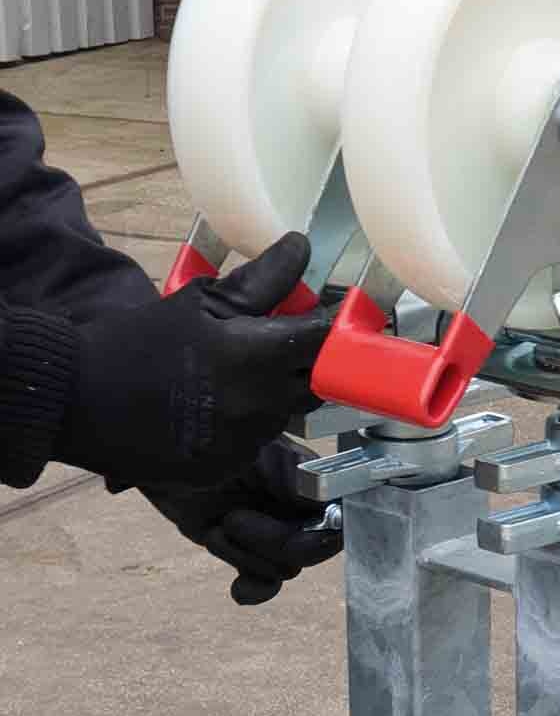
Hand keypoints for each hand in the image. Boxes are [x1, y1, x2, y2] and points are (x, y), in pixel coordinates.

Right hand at [57, 234, 329, 487]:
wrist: (76, 398)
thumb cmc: (139, 341)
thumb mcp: (200, 301)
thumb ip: (261, 282)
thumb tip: (301, 248)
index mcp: (258, 358)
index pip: (322, 341)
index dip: (328, 326)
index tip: (322, 317)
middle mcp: (261, 406)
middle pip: (313, 383)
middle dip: (303, 362)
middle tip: (275, 345)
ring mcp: (246, 443)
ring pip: (285, 414)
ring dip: (272, 394)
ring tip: (228, 377)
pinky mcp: (227, 467)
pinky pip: (254, 442)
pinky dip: (244, 424)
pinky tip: (211, 408)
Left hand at [141, 436, 342, 604]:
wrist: (157, 457)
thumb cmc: (205, 443)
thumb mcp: (255, 455)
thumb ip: (294, 476)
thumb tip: (325, 498)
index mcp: (308, 480)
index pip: (338, 518)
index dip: (319, 534)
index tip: (293, 531)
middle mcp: (296, 507)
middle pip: (310, 551)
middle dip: (269, 542)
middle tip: (233, 518)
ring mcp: (273, 530)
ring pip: (283, 569)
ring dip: (243, 553)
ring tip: (216, 524)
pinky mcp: (247, 550)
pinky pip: (265, 584)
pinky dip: (253, 589)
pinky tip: (237, 589)